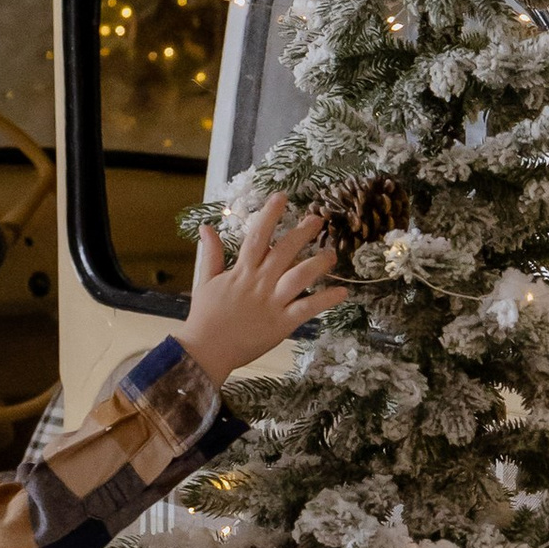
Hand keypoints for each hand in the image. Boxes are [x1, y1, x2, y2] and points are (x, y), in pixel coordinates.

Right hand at [176, 194, 350, 384]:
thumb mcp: (204, 281)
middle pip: (283, 252)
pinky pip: (307, 309)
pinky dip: (326, 300)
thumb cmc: (205, 316)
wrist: (206, 350)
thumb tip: (207, 227)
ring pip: (298, 278)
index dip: (269, 215)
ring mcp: (272, 303)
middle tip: (319, 219)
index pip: (257, 237)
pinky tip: (343, 291)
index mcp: (242, 271)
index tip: (281, 196)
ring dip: (317, 264)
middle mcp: (259, 283)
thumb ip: (211, 253)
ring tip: (332, 253)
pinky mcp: (282, 324)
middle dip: (302, 233)